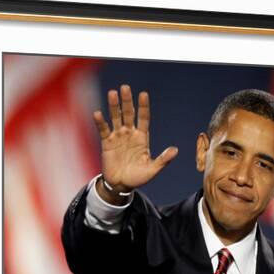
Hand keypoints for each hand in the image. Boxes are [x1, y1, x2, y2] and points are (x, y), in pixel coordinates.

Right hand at [93, 84, 177, 202]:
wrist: (121, 185)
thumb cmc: (138, 177)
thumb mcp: (152, 169)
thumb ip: (163, 160)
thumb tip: (175, 150)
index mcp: (142, 137)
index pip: (143, 118)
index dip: (143, 107)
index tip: (143, 94)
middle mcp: (130, 133)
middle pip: (129, 114)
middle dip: (127, 101)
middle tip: (125, 87)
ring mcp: (118, 136)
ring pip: (116, 118)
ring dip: (114, 106)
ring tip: (112, 93)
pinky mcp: (107, 142)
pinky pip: (104, 130)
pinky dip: (101, 122)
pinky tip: (98, 113)